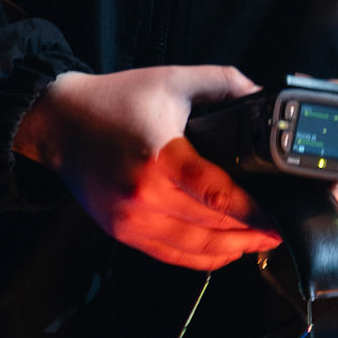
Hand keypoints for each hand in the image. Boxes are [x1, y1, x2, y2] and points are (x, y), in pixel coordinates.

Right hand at [13, 64, 282, 271]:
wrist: (60, 122)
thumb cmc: (117, 99)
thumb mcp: (173, 79)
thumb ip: (223, 83)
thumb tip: (261, 94)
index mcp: (160, 156)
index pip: (216, 195)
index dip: (251, 213)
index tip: (277, 220)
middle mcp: (144, 195)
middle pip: (209, 228)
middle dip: (249, 234)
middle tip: (276, 232)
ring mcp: (130, 218)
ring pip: (192, 249)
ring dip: (229, 250)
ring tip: (256, 243)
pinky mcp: (121, 231)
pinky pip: (169, 255)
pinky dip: (200, 257)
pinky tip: (222, 250)